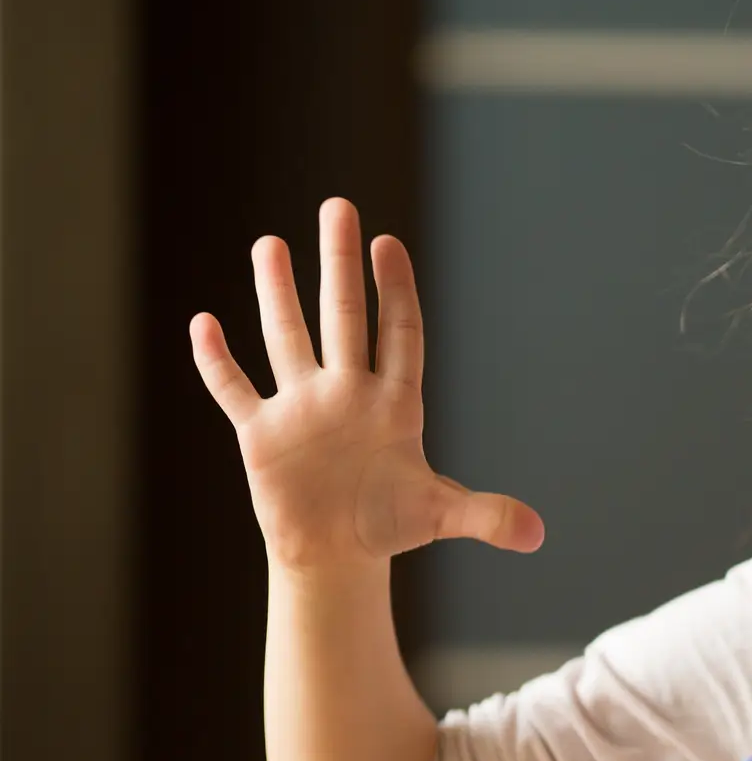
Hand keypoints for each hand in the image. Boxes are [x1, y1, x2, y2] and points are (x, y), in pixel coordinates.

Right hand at [192, 197, 543, 570]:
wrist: (336, 554)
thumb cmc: (391, 524)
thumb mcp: (441, 515)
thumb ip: (487, 515)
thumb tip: (538, 535)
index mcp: (393, 403)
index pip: (397, 332)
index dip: (396, 289)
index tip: (389, 244)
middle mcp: (346, 392)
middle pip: (344, 316)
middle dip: (339, 263)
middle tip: (338, 206)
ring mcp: (301, 408)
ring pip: (287, 337)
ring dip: (277, 293)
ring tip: (270, 243)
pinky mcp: (261, 434)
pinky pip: (234, 390)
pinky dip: (217, 362)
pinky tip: (204, 324)